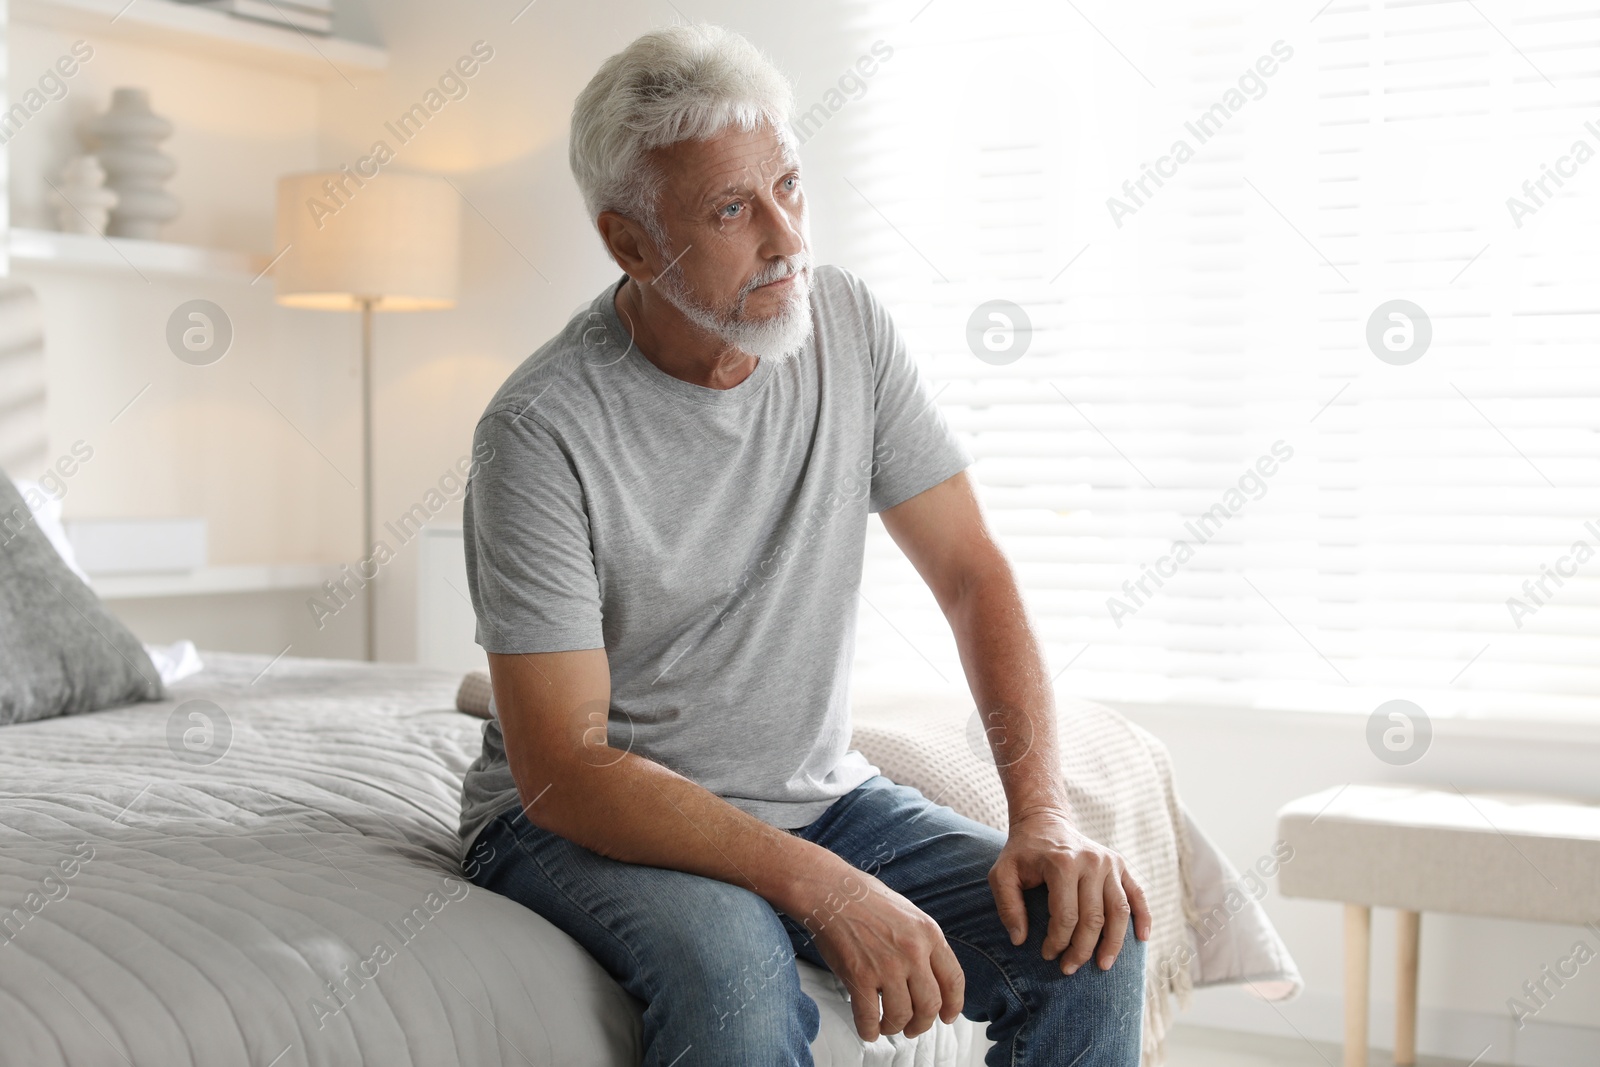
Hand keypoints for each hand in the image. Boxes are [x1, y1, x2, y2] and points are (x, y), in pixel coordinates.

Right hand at [798, 865, 965, 1041]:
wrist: (831, 891)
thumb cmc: (866, 899)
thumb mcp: (909, 914)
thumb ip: (923, 944)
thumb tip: (930, 977)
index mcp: (929, 934)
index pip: (953, 980)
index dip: (953, 1005)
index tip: (947, 1016)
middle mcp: (912, 952)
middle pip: (930, 1005)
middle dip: (922, 1023)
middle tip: (912, 1028)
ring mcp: (886, 965)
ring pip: (901, 1015)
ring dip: (895, 1027)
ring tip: (887, 1026)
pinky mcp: (859, 976)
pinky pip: (869, 1017)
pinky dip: (869, 1030)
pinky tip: (869, 1029)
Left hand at [988, 809, 1151, 974]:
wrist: (1044, 822)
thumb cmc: (1022, 853)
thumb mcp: (1002, 874)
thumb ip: (1008, 906)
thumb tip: (1020, 940)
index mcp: (1062, 863)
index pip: (1066, 916)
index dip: (1058, 942)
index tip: (1047, 955)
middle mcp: (1091, 861)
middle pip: (1094, 918)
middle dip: (1082, 950)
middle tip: (1069, 968)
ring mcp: (1109, 862)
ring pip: (1119, 911)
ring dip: (1113, 943)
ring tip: (1103, 965)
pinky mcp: (1120, 864)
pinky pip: (1137, 895)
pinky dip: (1143, 917)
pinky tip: (1142, 939)